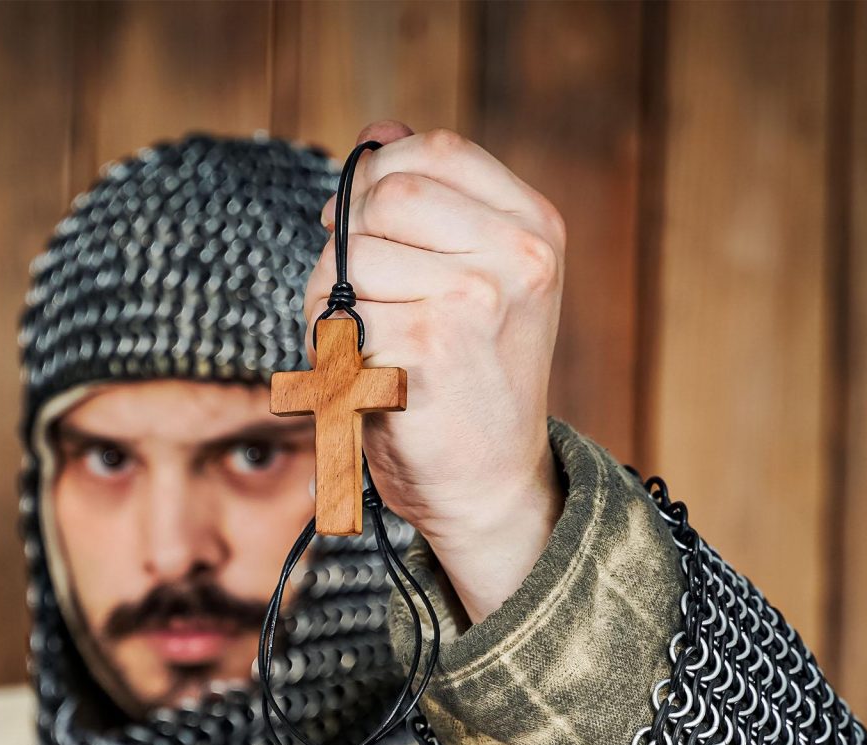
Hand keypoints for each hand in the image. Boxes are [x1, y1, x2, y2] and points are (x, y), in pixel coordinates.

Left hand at [305, 120, 566, 625]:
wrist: (490, 489)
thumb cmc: (471, 388)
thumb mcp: (477, 281)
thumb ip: (434, 207)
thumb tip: (378, 134)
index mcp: (535, 229)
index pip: (432, 151)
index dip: (376, 177)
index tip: (357, 222)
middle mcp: (517, 256)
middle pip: (385, 197)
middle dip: (347, 244)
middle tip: (354, 301)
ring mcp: (474, 299)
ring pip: (353, 258)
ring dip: (332, 304)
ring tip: (367, 351)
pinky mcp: (427, 348)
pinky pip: (341, 319)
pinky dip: (336, 355)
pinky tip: (368, 385)